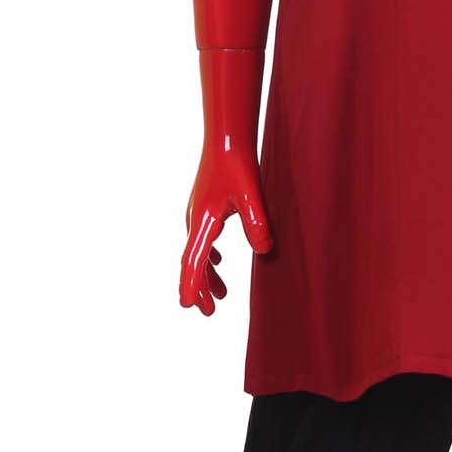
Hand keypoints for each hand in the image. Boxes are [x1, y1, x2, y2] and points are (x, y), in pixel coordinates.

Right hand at [181, 145, 272, 315]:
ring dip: (206, 274)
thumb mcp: (251, 194)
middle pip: (193, 261)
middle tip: (207, 312)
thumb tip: (264, 251)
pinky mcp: (205, 207)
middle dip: (199, 287)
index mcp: (203, 221)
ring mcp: (198, 213)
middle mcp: (195, 219)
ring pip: (198, 251)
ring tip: (220, 295)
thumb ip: (257, 222)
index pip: (193, 260)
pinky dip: (208, 256)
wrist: (226, 139)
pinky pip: (203, 239)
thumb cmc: (237, 164)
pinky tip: (218, 262)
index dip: (191, 284)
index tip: (188, 305)